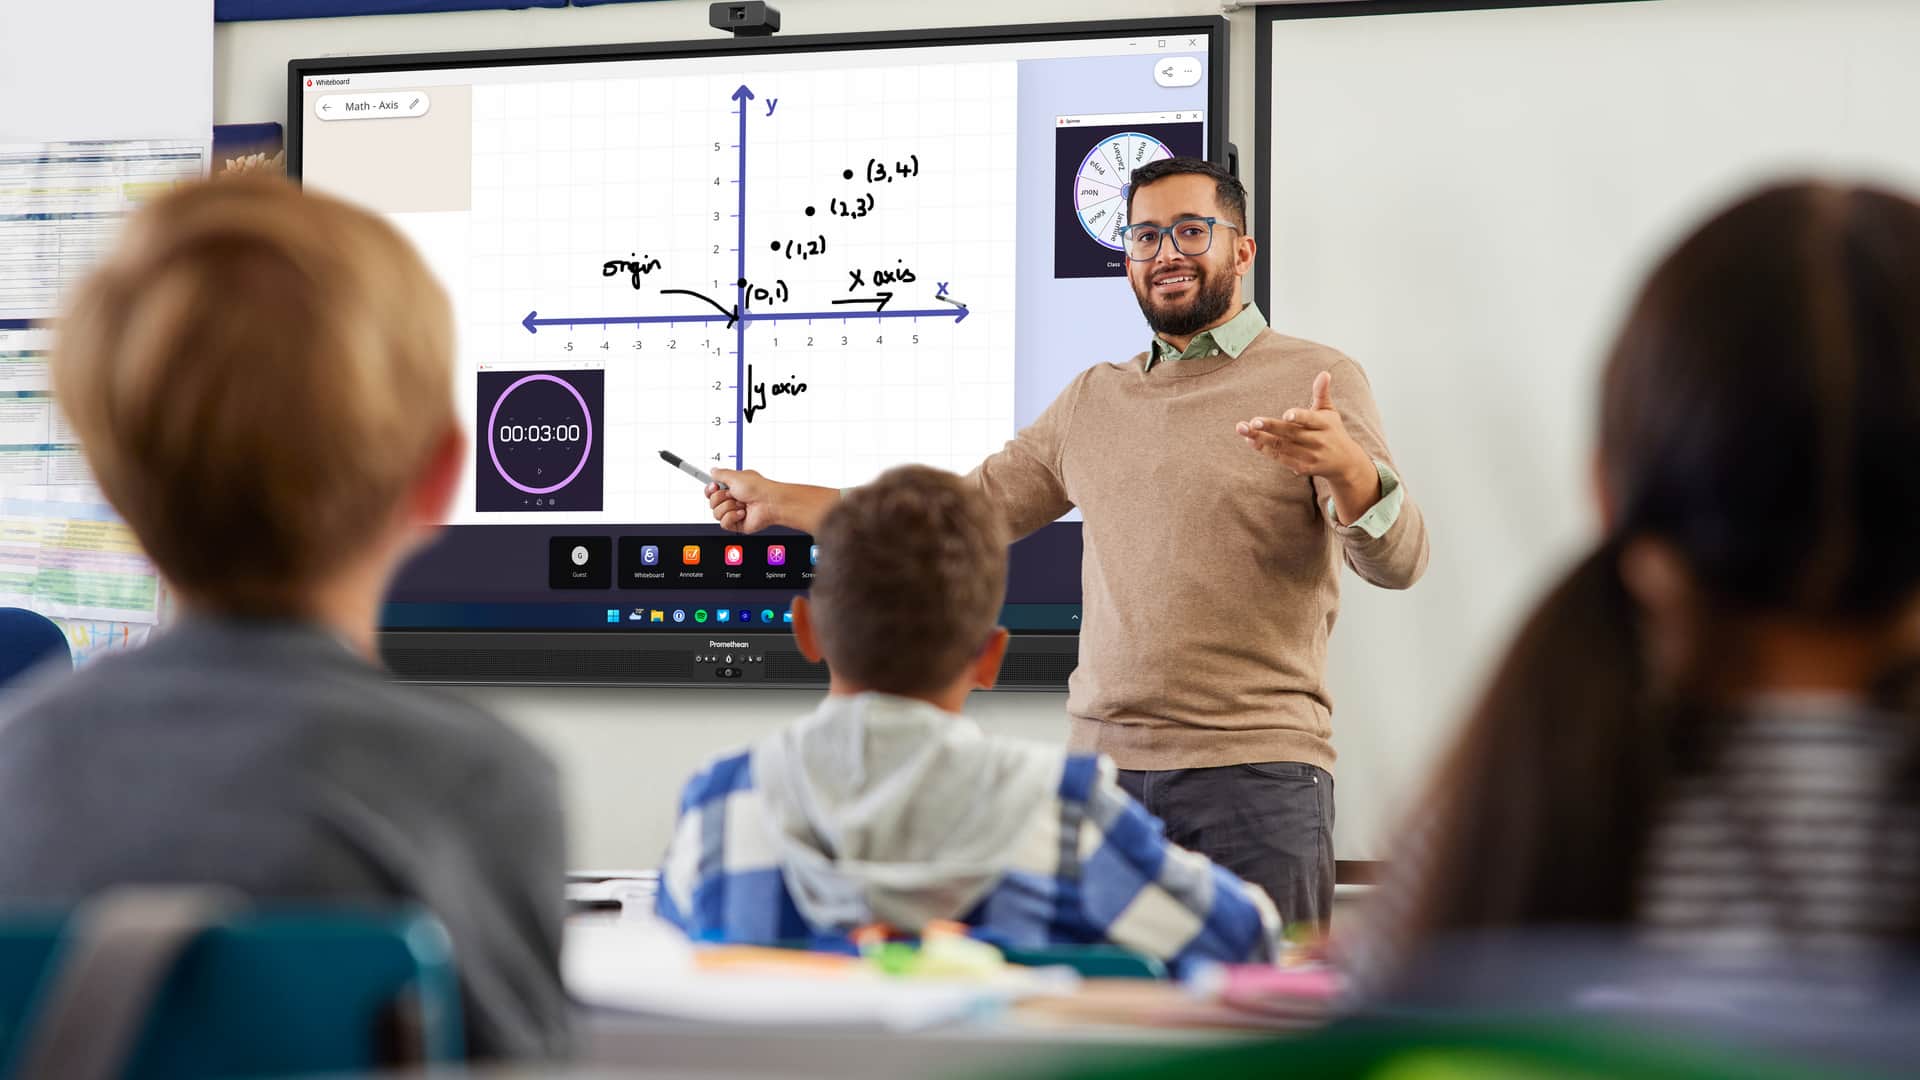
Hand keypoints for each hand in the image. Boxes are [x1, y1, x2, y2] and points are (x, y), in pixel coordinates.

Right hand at [707, 469, 780, 533]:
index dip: (710, 489)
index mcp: (732, 488)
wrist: (770, 502)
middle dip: (721, 497)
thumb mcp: (735, 476)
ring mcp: (734, 513)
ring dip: (729, 507)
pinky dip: (732, 516)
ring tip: (741, 504)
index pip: (712, 491)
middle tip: (733, 494)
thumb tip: (713, 471)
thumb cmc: (757, 488)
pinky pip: (724, 523)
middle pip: (712, 502)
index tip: (714, 486)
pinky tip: (743, 513)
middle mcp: (732, 500)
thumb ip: (720, 473)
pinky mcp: (737, 524)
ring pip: (716, 513)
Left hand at [1237, 371, 1379, 522]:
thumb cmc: (1333, 430)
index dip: (1299, 416)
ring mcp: (1311, 456)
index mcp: (1324, 424)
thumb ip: (1322, 393)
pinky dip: (1265, 450)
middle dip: (1270, 427)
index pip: (1310, 419)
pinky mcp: (1304, 468)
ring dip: (1261, 439)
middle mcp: (1318, 440)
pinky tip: (1251, 441)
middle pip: (1291, 433)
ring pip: (1282, 446)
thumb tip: (1324, 373)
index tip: (1286, 415)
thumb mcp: (1330, 411)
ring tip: (1243, 429)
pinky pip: (1281, 458)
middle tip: (1252, 422)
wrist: (1346, 463)